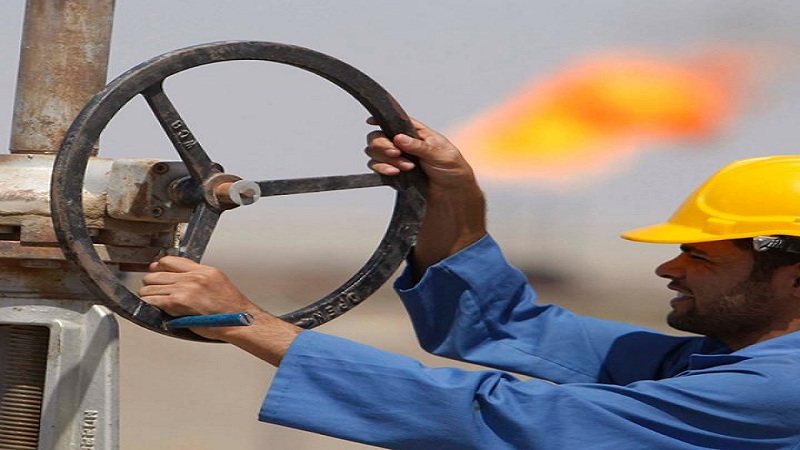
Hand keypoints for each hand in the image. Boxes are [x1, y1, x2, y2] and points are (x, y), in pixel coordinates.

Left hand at [139, 256, 300, 364]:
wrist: (240, 322)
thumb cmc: (231, 310)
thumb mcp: (217, 283)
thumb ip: (196, 278)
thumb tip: (175, 277)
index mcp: (204, 270)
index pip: (170, 261)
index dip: (159, 268)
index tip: (157, 273)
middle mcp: (194, 277)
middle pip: (156, 274)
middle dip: (152, 284)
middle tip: (155, 292)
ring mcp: (185, 289)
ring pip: (150, 287)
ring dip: (149, 296)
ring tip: (156, 302)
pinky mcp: (178, 302)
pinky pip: (151, 300)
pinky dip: (148, 305)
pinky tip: (153, 308)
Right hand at [366, 117, 486, 274]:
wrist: (452, 193)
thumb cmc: (452, 168)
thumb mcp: (439, 154)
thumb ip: (418, 146)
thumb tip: (399, 138)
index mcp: (416, 132)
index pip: (394, 120)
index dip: (380, 119)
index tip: (371, 122)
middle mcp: (403, 143)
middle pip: (378, 136)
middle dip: (383, 145)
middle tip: (396, 153)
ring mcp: (396, 158)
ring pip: (374, 151)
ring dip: (385, 159)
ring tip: (406, 168)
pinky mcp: (392, 173)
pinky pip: (376, 167)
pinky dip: (382, 169)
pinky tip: (394, 173)